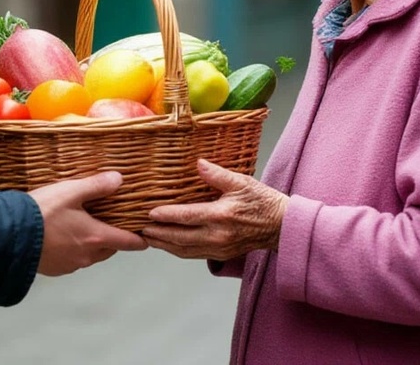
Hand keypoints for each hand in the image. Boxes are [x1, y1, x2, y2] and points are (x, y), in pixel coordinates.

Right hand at [29, 171, 147, 275]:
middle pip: (110, 249)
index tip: (146, 239)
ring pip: (90, 256)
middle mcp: (86, 256)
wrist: (9, 236)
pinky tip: (62, 237)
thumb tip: (118, 179)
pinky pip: (72, 260)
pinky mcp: (55, 269)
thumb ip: (96, 186)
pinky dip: (73, 250)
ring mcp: (70, 265)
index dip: (139, 240)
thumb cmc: (41, 213)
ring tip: (83, 227)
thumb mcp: (71, 191)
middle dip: (113, 238)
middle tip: (110, 223)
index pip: (127, 242)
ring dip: (91, 244)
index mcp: (96, 237)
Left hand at [143, 159, 287, 260]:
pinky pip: (193, 254)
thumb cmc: (263, 201)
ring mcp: (219, 248)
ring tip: (147, 237)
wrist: (281, 226)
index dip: (166, 216)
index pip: (186, 217)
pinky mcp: (221, 255)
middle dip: (157, 234)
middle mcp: (217, 236)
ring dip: (164, 245)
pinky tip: (168, 244)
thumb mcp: (241, 182)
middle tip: (138, 227)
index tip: (149, 212)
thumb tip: (198, 164)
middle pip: (179, 238)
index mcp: (221, 216)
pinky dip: (177, 250)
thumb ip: (217, 174)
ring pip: (184, 250)